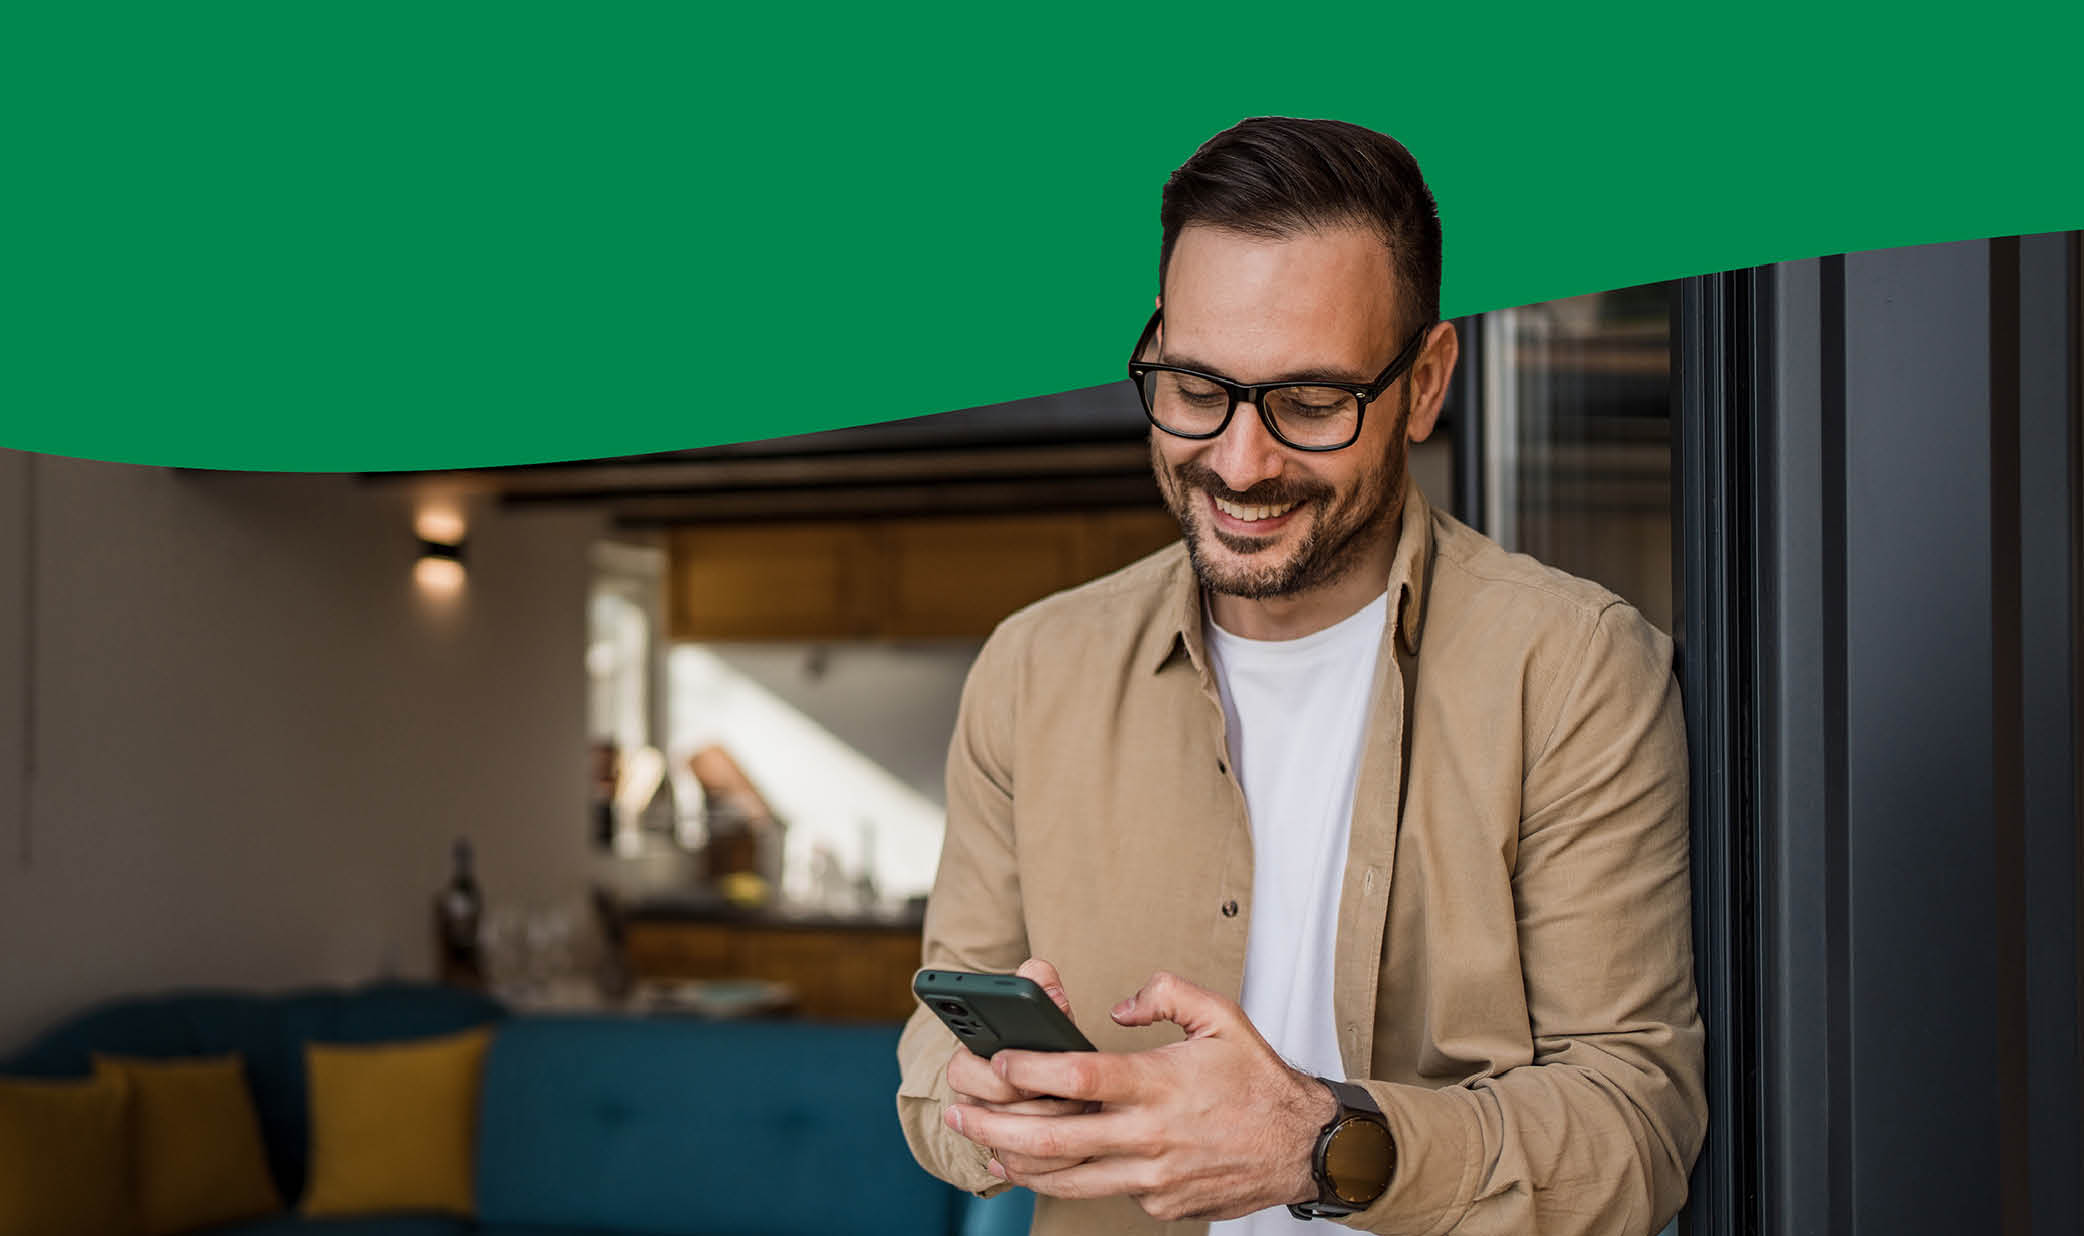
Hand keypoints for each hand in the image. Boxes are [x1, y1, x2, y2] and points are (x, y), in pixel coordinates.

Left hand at [944, 970, 1338, 1222]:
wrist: (1304, 1147)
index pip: (1080, 1078)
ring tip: (982, 1144)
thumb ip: (1165, 993)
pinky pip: (1104, 1192)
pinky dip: (1071, 1178)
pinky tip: (1043, 1164)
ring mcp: (1153, 1179)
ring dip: (1016, 1162)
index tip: (997, 1060)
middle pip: (1054, 1140)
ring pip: (1067, 1181)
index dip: (1029, 1072)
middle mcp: (1151, 1137)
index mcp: (1160, 1084)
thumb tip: (1117, 1007)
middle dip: (994, 1126)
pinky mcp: (1160, 1206)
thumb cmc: (1259, 1081)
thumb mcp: (1221, 1017)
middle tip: (957, 1112)